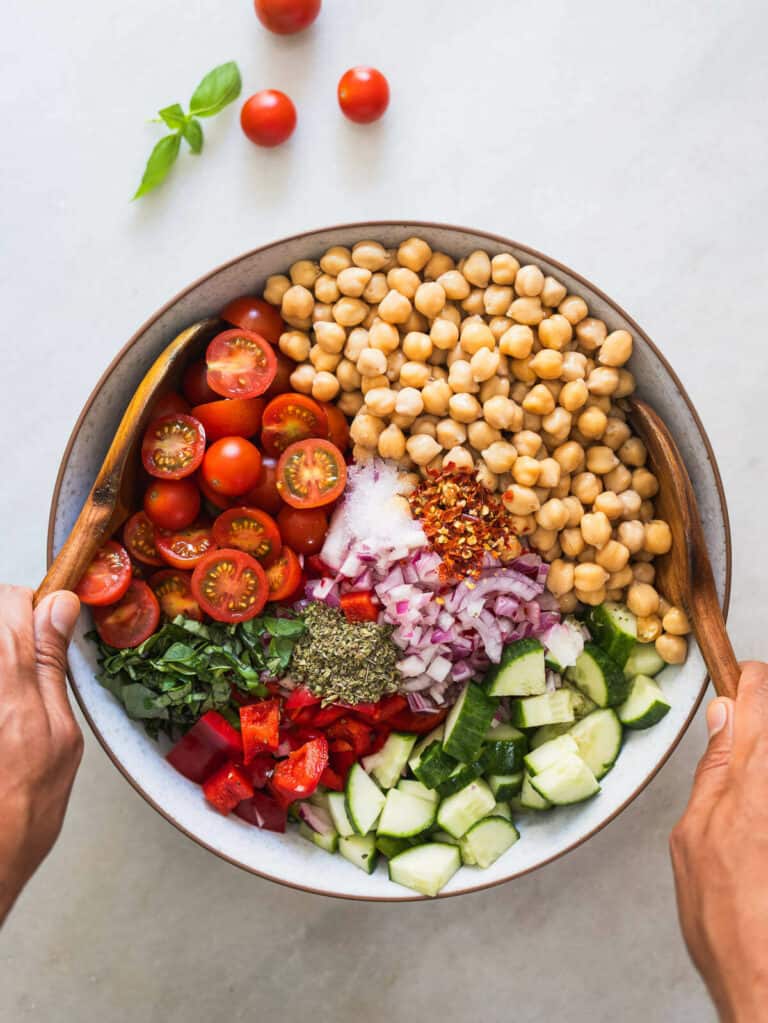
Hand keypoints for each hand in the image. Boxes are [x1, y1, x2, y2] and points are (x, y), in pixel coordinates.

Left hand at [0, 585, 82, 924]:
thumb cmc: (20, 810)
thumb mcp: (58, 732)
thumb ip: (50, 664)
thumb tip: (58, 608)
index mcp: (5, 674)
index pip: (11, 601)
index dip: (32, 611)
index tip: (47, 631)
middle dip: (10, 638)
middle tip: (26, 680)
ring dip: (2, 669)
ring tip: (8, 714)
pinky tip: (1, 729)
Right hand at [670, 662, 767, 1021]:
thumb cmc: (726, 924)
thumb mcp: (693, 839)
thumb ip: (715, 771)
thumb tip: (724, 716)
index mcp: (752, 780)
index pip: (760, 694)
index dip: (750, 682)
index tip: (742, 684)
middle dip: (761, 728)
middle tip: (744, 754)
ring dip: (763, 761)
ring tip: (752, 817)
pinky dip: (762, 799)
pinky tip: (759, 838)